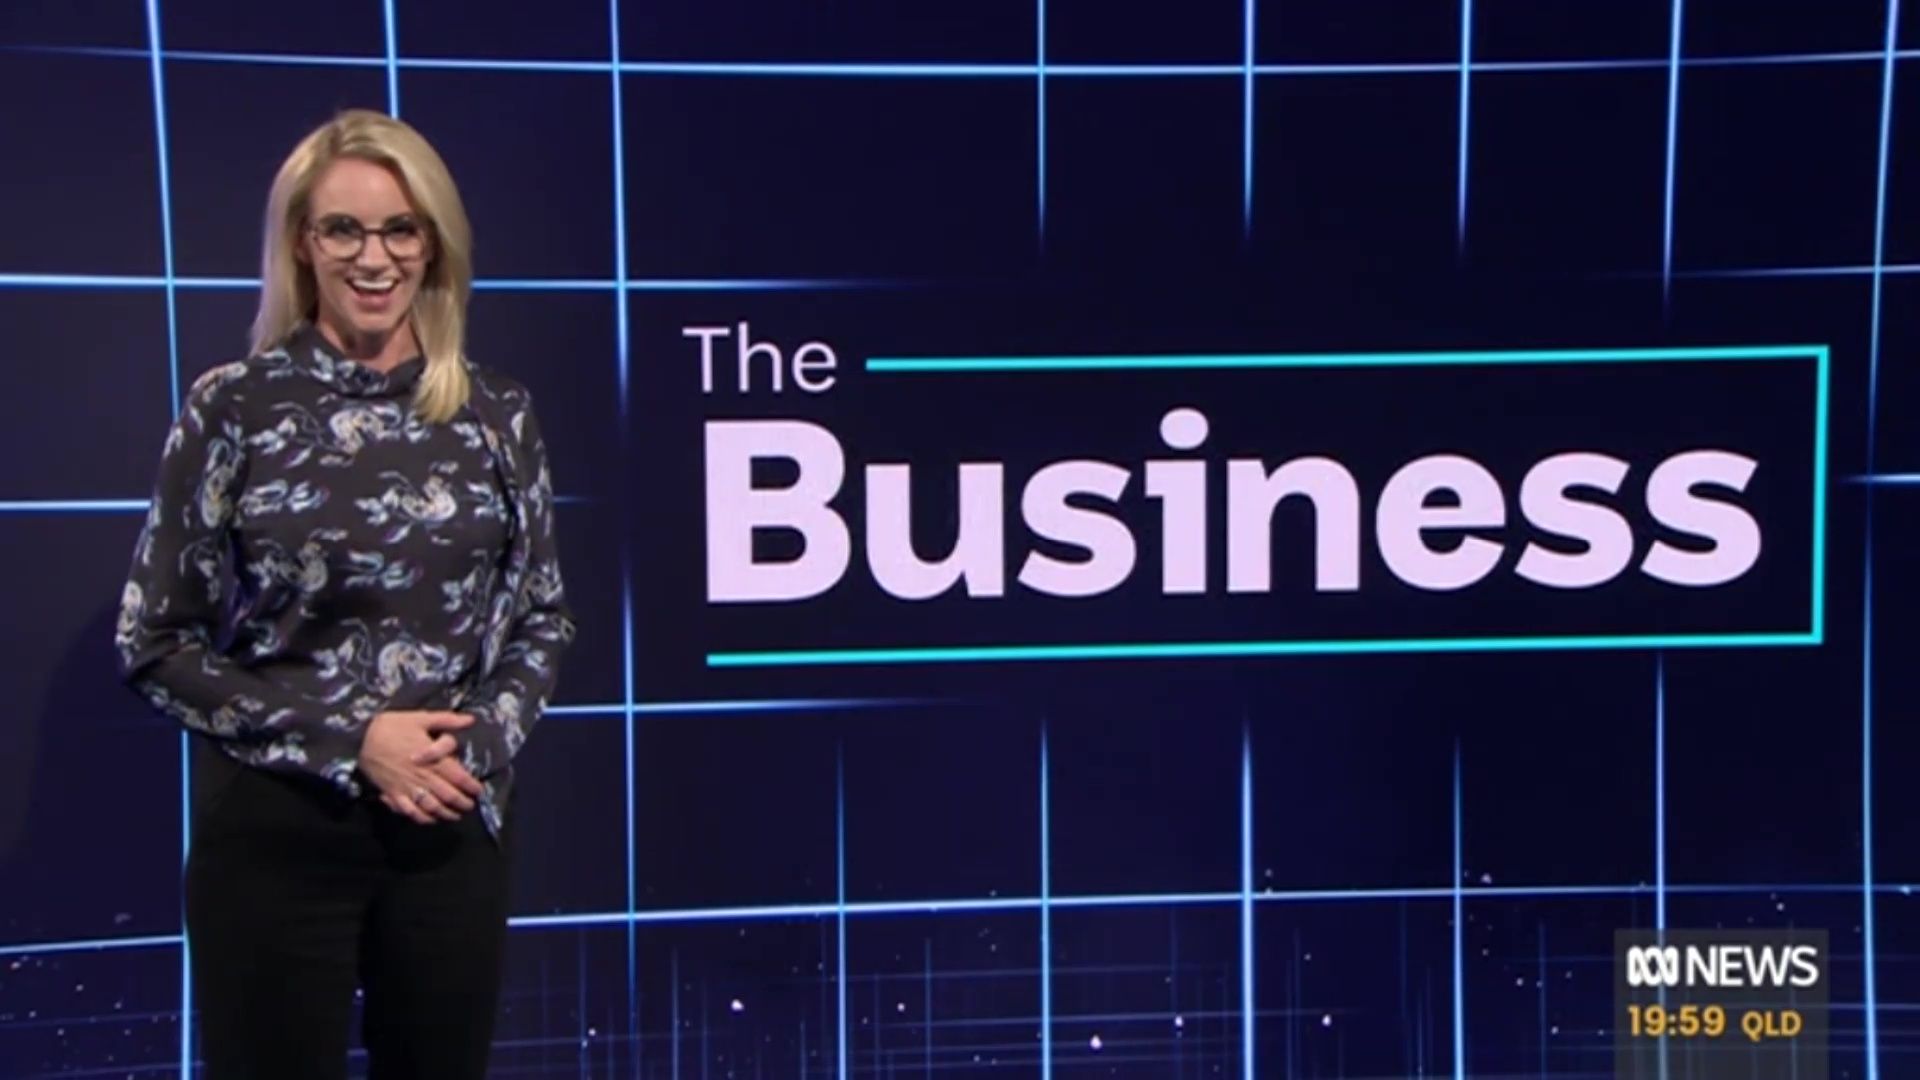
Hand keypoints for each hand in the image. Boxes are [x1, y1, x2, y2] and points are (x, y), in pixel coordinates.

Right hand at [360, 711, 484, 824]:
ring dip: (446, 814)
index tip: (479, 791)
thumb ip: (447, 720)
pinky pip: (410, 811)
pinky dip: (422, 818)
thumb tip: (471, 719)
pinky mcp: (393, 794)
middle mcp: (423, 776)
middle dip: (462, 803)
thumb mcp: (420, 718)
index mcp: (433, 759)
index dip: (472, 786)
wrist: (360, 738)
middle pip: (448, 795)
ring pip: (431, 806)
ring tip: (455, 816)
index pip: (459, 777)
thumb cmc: (392, 726)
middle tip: (470, 806)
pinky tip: (430, 820)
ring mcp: (407, 787)